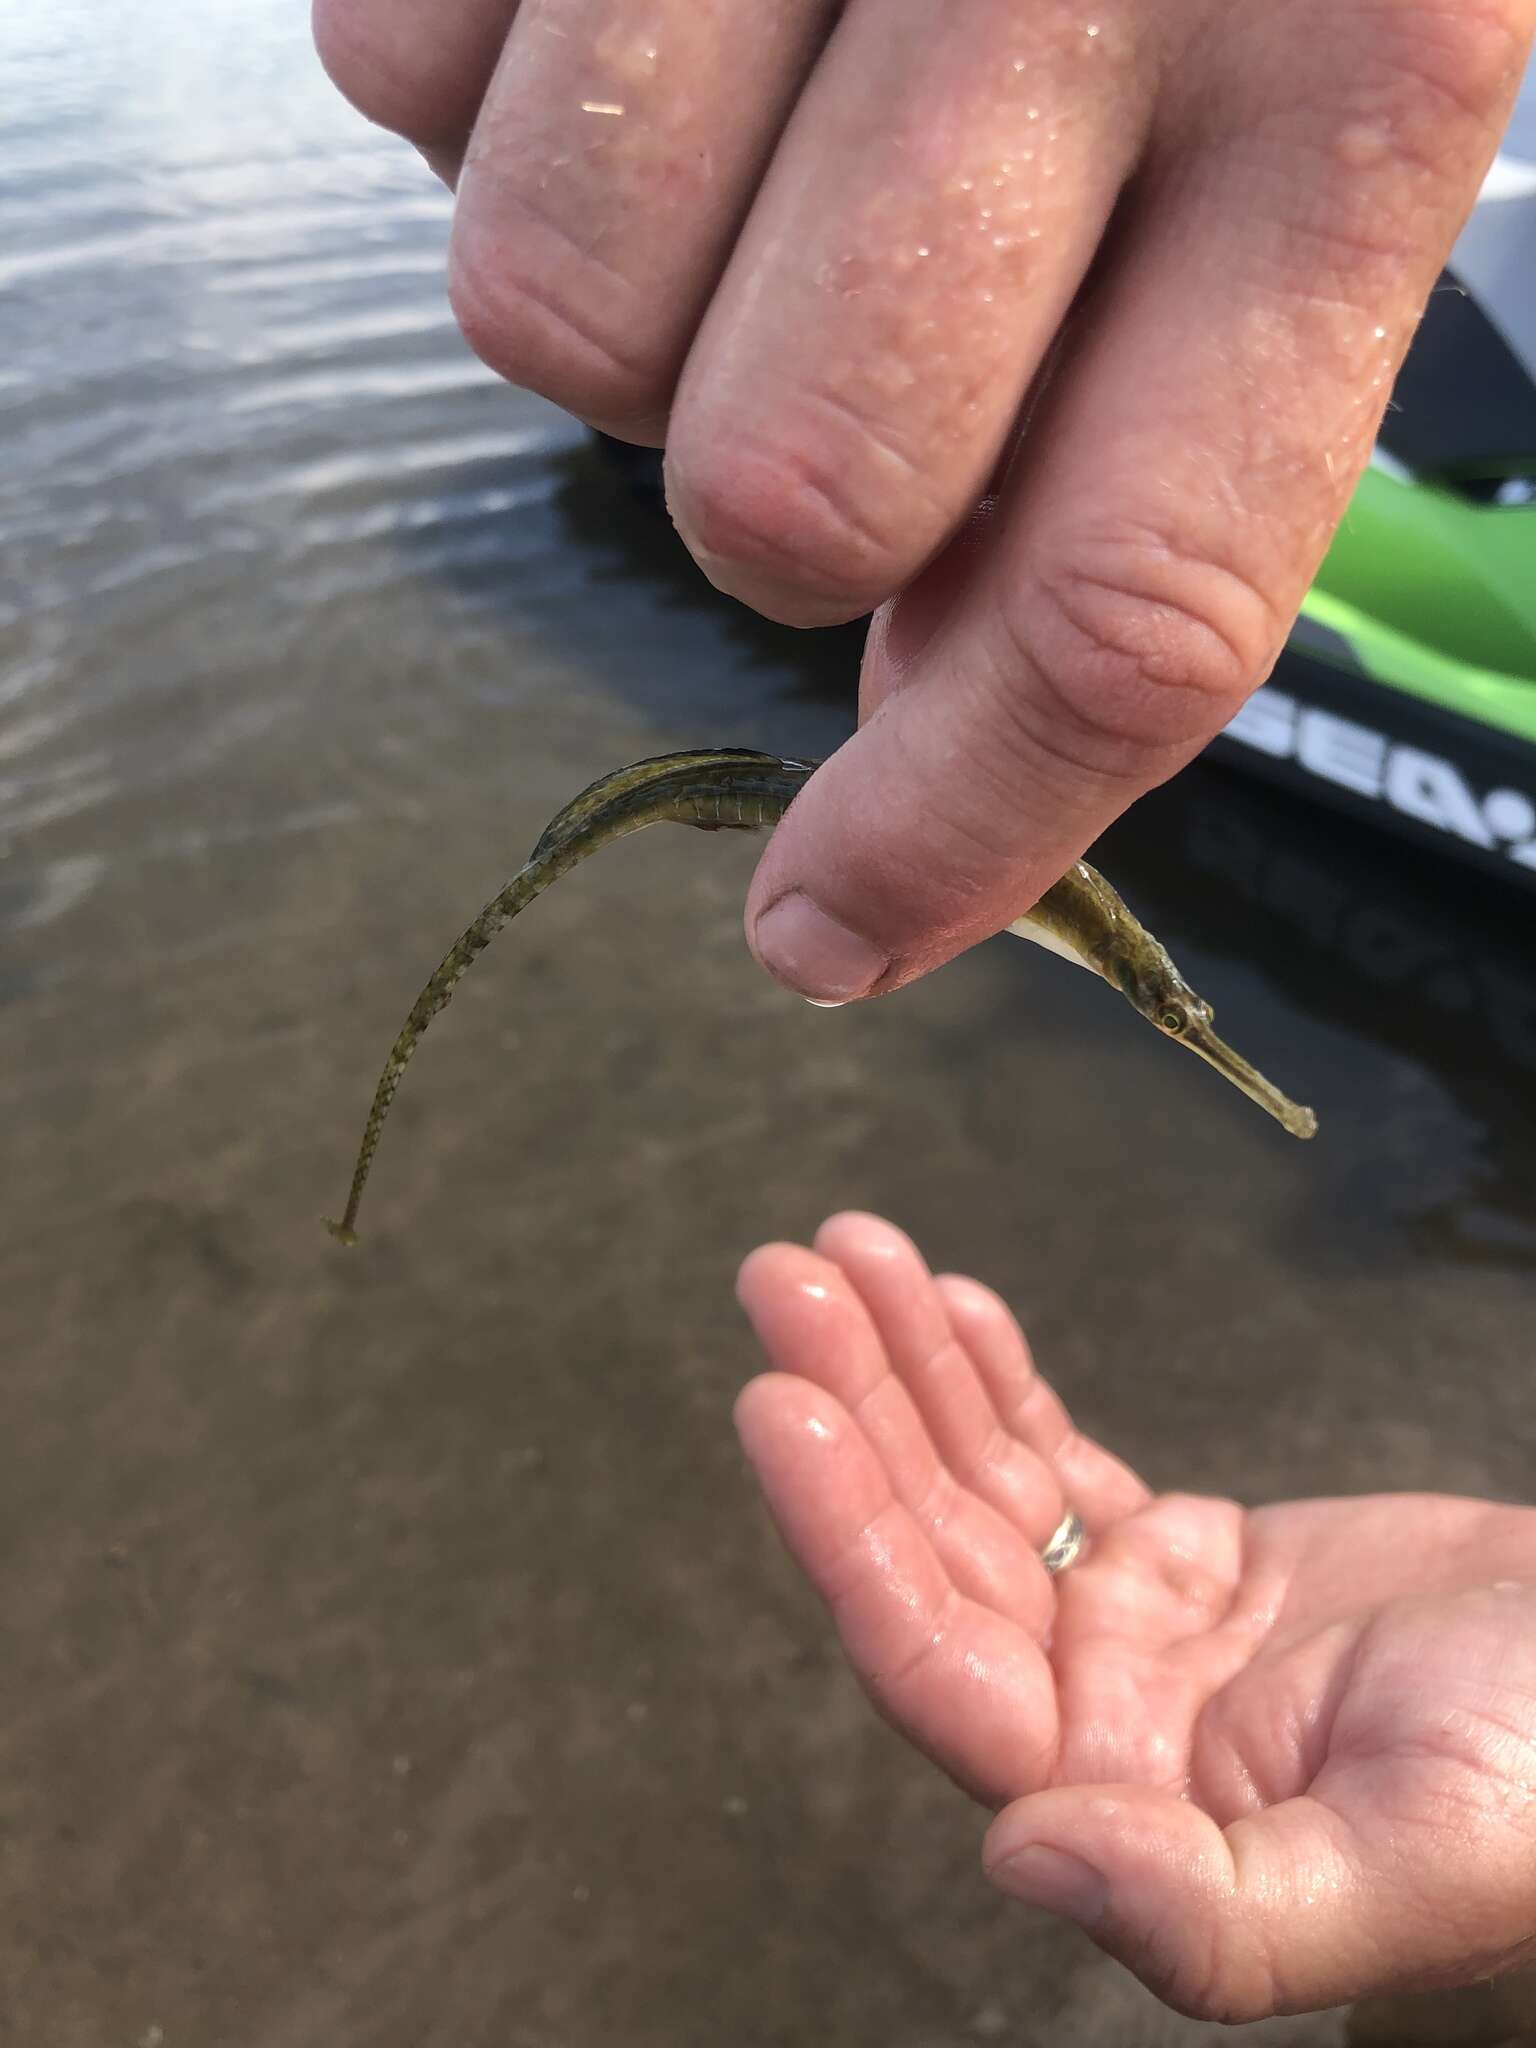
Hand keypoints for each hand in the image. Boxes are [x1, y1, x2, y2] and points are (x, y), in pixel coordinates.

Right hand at [314, 0, 1534, 1000]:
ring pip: (543, 322)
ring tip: (727, 97)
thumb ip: (1136, 431)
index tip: (823, 941)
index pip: (1132, 604)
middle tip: (823, 332)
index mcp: (1371, 72)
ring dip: (614, 287)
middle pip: (783, 499)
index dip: (959, 830)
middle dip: (771, 501)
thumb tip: (917, 706)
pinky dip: (485, 75)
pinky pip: (397, 77)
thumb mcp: (1313, 111)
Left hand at [734, 1212, 1535, 2022]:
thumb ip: (1216, 1914)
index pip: (937, 1663)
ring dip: (904, 1371)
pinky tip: (942, 1300)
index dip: (849, 1536)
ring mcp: (1129, 1630)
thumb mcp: (1409, 1861)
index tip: (778, 1402)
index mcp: (1119, 1805)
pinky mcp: (1178, 1560)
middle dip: (855, 1412)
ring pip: (982, 1489)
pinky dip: (995, 1379)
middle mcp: (1093, 1718)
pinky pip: (1057, 1460)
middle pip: (935, 1551)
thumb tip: (1019, 1854)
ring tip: (835, 1251)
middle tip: (782, 1276)